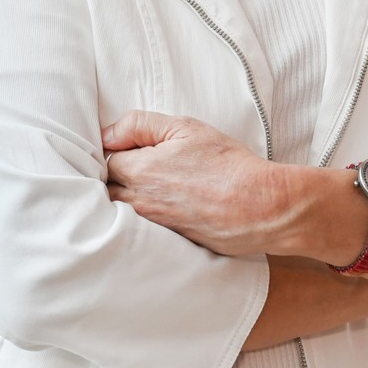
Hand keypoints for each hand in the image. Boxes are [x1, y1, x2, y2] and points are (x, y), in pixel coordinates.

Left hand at [102, 112, 285, 256]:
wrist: (262, 207)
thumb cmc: (227, 164)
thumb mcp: (185, 128)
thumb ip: (139, 125)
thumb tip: (107, 134)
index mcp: (140, 171)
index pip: (104, 159)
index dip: (116, 150)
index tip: (130, 147)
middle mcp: (140, 202)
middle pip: (107, 188)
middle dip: (114, 176)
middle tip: (135, 165)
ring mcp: (152, 226)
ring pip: (121, 211)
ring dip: (126, 197)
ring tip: (151, 186)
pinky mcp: (166, 242)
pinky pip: (141, 229)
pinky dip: (142, 219)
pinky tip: (164, 207)